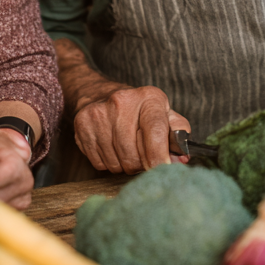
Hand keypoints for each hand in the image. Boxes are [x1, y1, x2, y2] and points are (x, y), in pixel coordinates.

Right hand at [74, 84, 190, 173]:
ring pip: (116, 163)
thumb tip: (182, 158)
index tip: (162, 171)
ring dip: (124, 165)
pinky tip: (111, 149)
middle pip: (133, 154)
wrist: (100, 93)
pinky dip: (108, 163)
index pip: (155, 133)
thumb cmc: (138, 109)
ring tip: (127, 151)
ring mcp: (98, 113)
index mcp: (148, 97)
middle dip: (141, 165)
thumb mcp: (163, 113)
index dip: (159, 158)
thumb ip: (178, 134)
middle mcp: (121, 102)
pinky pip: (99, 163)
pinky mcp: (82, 125)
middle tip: (143, 158)